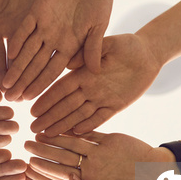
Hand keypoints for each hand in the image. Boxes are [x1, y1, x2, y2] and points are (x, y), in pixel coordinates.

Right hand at [0, 0, 45, 88]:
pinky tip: (52, 72)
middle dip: (11, 82)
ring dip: (28, 74)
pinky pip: (43, 43)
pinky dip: (46, 56)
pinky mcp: (39, 22)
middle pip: (9, 62)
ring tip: (31, 94)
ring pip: (27, 57)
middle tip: (14, 102)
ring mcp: (23, 29)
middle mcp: (7, 33)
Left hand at [2, 0, 112, 101]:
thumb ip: (94, 46)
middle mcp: (54, 40)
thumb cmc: (99, 0)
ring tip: (4, 84)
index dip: (41, 86)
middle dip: (23, 83)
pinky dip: (17, 41)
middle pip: (35, 66)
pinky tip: (8, 55)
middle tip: (10, 99)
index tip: (30, 101)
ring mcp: (43, 26)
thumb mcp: (99, 24)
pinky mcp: (36, 11)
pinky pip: (24, 29)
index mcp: (70, 47)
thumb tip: (96, 71)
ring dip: (15, 67)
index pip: (52, 72)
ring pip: (26, 51)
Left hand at [25, 132, 174, 179]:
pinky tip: (61, 122)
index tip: (29, 167)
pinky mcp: (108, 140)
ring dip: (55, 137)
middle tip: (25, 145)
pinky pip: (89, 132)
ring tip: (37, 131)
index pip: (63, 176)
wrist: (161, 173)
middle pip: (62, 158)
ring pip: (71, 143)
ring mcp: (98, 152)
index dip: (46, 171)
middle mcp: (90, 167)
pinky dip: (76, 128)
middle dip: (44, 153)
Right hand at [30, 33, 161, 134]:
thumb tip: (68, 62)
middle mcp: (90, 87)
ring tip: (47, 135)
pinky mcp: (117, 105)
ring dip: (63, 125)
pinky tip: (75, 134)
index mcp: (84, 72)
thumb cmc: (128, 45)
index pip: (61, 88)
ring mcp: (102, 97)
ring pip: (79, 114)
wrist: (148, 54)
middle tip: (33, 129)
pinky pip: (101, 118)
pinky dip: (89, 126)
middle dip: (49, 117)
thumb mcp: (111, 44)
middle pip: (66, 105)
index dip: (47, 100)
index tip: (32, 109)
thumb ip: (91, 52)